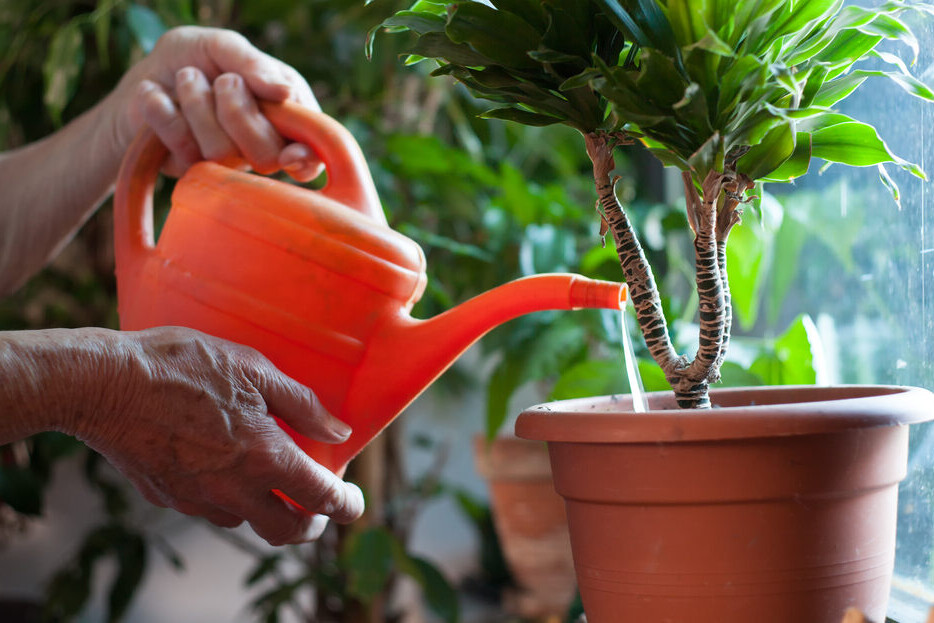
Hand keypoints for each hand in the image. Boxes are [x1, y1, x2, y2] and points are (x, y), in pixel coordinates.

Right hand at [80, 326, 362, 544]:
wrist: (103, 383)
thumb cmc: (181, 365)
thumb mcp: (253, 368)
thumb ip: (301, 403)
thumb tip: (339, 431)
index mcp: (264, 457)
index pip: (321, 498)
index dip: (346, 505)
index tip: (353, 502)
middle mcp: (233, 489)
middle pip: (285, 531)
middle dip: (309, 524)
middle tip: (316, 505)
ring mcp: (197, 498)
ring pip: (245, 522)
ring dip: (266, 510)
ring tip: (269, 478)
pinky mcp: (166, 496)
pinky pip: (208, 508)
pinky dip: (228, 498)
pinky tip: (222, 468)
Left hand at [108, 26, 321, 180]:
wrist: (141, 75)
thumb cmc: (193, 58)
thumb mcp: (222, 46)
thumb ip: (253, 64)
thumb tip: (285, 93)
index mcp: (286, 116)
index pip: (311, 152)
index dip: (306, 158)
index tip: (290, 155)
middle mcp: (262, 146)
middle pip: (266, 155)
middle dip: (238, 111)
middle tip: (223, 80)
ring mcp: (226, 164)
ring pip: (222, 152)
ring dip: (198, 104)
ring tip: (186, 79)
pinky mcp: (189, 170)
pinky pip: (180, 148)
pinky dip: (163, 110)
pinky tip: (157, 95)